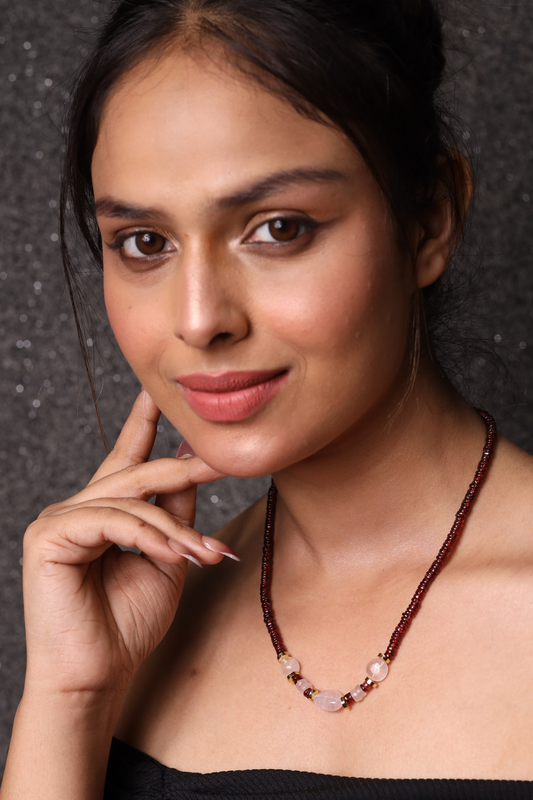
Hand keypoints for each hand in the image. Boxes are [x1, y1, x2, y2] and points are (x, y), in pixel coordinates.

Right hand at [21, 390, 231, 697]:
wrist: (98, 675)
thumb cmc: (128, 623)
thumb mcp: (166, 559)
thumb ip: (174, 514)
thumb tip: (190, 464)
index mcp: (103, 513)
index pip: (126, 458)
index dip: (143, 423)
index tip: (160, 392)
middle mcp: (78, 509)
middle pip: (136, 474)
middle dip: (182, 471)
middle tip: (221, 463)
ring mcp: (58, 520)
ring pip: (130, 500)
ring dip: (176, 529)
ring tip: (207, 554)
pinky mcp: (48, 536)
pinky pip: (112, 522)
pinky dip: (149, 538)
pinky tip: (173, 557)